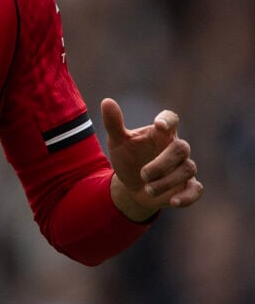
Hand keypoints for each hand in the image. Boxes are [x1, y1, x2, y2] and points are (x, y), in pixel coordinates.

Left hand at [102, 98, 202, 221]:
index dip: (168, 120)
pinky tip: (173, 202)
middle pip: (181, 148)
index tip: (159, 125)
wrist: (131, 186)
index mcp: (160, 133)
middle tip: (143, 174)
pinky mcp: (187, 186)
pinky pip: (196, 190)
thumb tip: (107, 101)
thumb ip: (113, 123)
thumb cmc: (127, 158)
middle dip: (162, 163)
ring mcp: (183, 167)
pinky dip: (187, 197)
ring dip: (167, 181)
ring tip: (147, 189)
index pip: (171, 118)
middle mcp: (175, 148)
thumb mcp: (117, 142)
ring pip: (187, 169)